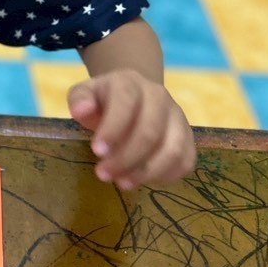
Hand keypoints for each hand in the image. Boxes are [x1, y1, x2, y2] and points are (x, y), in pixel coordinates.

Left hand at [66, 69, 194, 191]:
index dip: (113, 128)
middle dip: (126, 157)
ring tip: (122, 183)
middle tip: (104, 174)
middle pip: (150, 131)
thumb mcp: (84, 94)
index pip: (126, 103)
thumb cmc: (104, 101)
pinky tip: (142, 180)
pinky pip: (185, 161)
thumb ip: (80, 99)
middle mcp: (159, 97)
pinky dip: (165, 176)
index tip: (97, 151)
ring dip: (146, 171)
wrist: (133, 99)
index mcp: (130, 83)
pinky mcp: (188, 138)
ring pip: (172, 149)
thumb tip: (81, 110)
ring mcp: (177, 117)